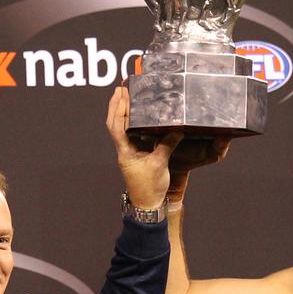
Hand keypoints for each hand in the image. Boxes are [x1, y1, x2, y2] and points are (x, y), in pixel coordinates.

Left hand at [107, 87, 180, 208]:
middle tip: (122, 88)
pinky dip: (135, 123)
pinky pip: (134, 135)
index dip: (117, 108)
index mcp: (125, 151)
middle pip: (116, 123)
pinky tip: (142, 115)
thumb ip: (167, 145)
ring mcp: (130, 152)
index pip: (116, 125)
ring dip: (124, 112)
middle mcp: (124, 149)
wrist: (148, 205)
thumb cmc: (150, 188)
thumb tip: (177, 129)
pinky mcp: (138, 155)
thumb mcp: (160, 164)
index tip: (120, 92)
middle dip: (118, 105)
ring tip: (130, 96)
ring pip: (123, 128)